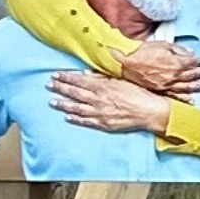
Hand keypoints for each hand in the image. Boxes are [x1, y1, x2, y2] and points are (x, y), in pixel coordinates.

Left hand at [47, 71, 172, 136]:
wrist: (150, 111)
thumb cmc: (139, 93)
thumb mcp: (121, 80)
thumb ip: (102, 77)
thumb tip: (86, 74)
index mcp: (103, 86)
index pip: (79, 81)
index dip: (66, 78)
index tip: (55, 75)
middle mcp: (98, 100)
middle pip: (75, 93)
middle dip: (60, 88)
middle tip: (49, 85)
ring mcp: (100, 113)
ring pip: (76, 108)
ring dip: (63, 104)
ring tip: (52, 102)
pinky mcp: (104, 124)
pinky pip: (85, 122)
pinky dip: (75, 119)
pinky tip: (67, 117)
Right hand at [117, 36, 199, 96]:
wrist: (126, 62)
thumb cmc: (143, 51)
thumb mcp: (163, 45)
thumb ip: (178, 49)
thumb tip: (190, 53)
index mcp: (176, 63)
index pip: (192, 63)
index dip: (199, 62)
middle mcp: (173, 75)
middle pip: (191, 76)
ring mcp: (166, 85)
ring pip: (185, 87)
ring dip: (196, 87)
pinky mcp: (159, 90)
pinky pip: (174, 96)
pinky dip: (183, 98)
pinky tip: (191, 100)